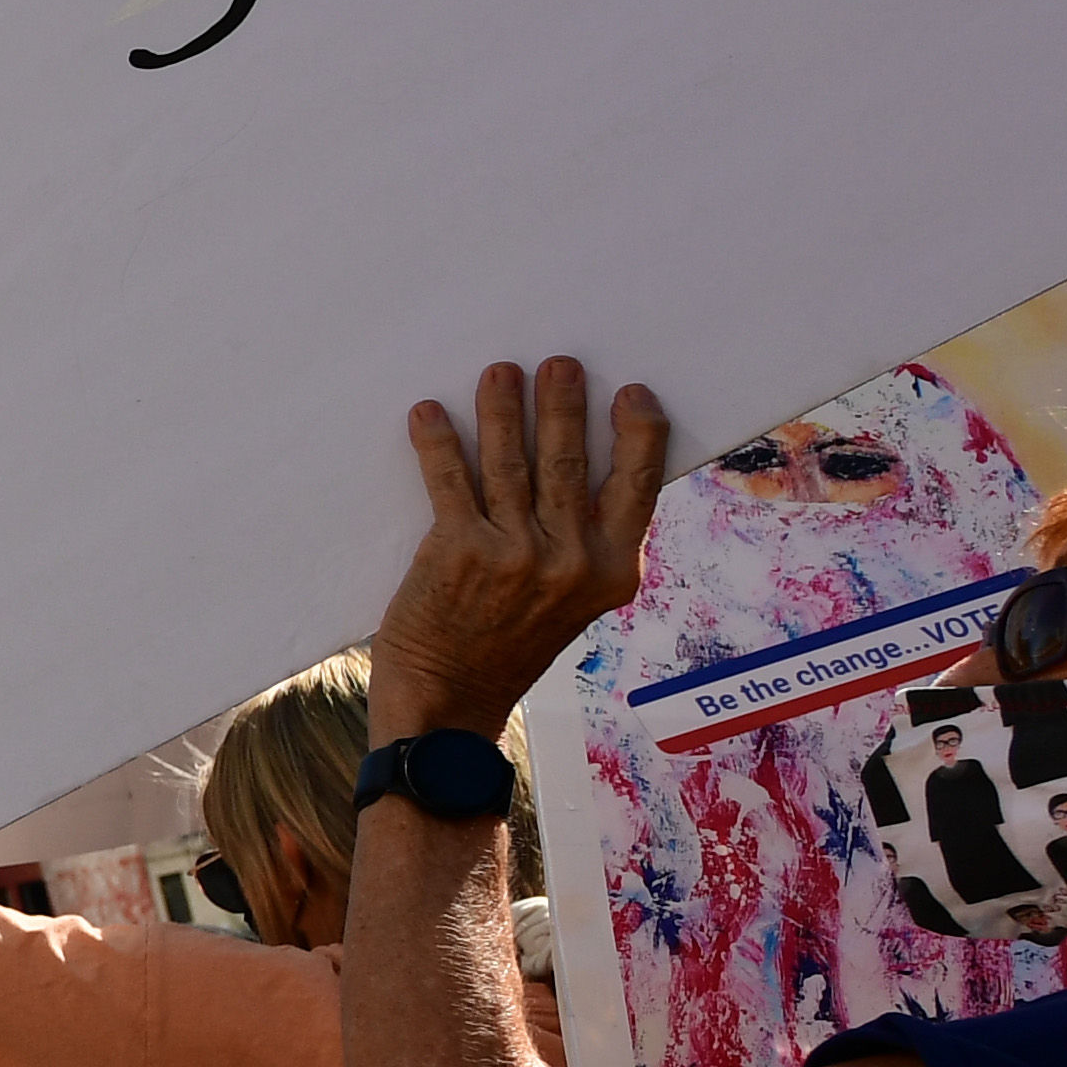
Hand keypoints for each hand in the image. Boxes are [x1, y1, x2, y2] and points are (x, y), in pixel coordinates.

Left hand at [371, 357, 670, 734]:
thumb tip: (582, 475)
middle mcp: (570, 560)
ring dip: (503, 408)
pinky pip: (450, 479)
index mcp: (613, 570)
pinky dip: (439, 441)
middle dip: (562, 403)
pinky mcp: (457, 551)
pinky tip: (428, 414)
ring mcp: (514, 554)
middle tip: (558, 363)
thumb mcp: (574, 605)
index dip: (638, 433)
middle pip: (569, 460)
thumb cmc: (508, 648)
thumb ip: (586, 551)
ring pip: (511, 460)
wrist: (449, 703)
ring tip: (499, 373)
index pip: (638, 485)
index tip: (630, 393)